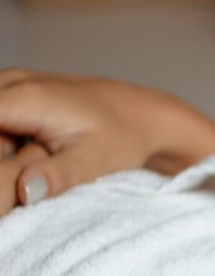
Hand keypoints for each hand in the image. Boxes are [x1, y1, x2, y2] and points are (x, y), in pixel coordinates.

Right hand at [0, 70, 162, 215]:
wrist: (141, 114)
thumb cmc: (122, 137)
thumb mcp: (95, 162)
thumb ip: (57, 176)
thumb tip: (24, 192)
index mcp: (23, 98)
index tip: (8, 175)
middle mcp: (9, 83)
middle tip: (32, 169)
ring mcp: (8, 85)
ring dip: (2, 153)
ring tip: (37, 164)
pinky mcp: (11, 94)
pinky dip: (4, 145)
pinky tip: (26, 156)